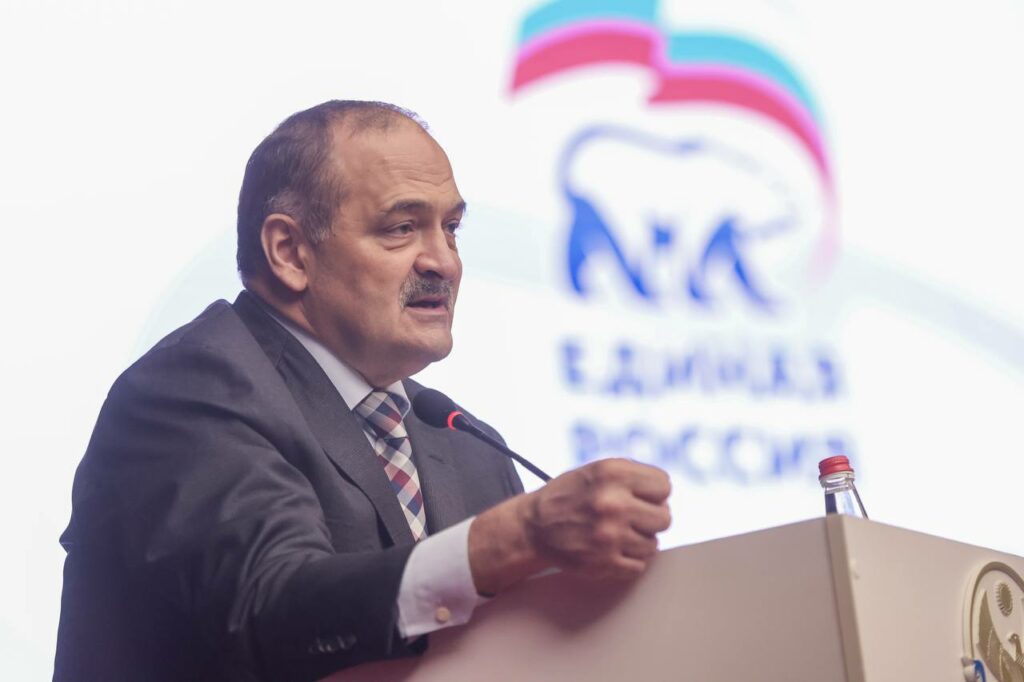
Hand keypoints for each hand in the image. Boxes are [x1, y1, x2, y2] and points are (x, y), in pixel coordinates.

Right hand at [469, 458, 671, 593]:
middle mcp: (613, 502)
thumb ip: (633, 477)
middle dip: (649, 519)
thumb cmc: (569, 496)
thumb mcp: (598, 471)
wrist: (533, 527)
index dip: (653, 494)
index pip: (664, 486)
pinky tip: (611, 550)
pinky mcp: (605, 562)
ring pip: (653, 544)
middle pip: (665, 517)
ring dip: (638, 541)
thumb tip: (667, 494)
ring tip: (616, 534)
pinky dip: (628, 561)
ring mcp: (610, 534)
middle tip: (630, 519)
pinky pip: (639, 565)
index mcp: (613, 473)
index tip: (640, 498)